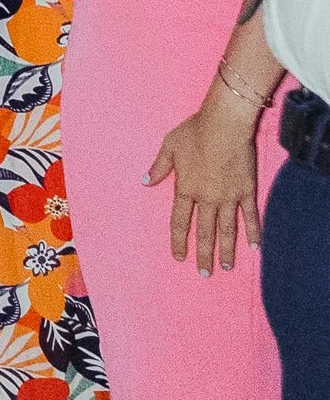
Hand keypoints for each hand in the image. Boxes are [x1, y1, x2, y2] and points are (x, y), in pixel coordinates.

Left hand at [147, 83, 265, 273]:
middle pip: (204, 232)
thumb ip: (158, 166)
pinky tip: (254, 247)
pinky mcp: (247, 191)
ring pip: (227, 230)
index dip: (179, 241)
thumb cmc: (194, 131)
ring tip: (226, 267)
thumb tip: (144, 181)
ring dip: (226, 250)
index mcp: (186, 189)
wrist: (225, 124)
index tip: (179, 257)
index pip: (180, 222)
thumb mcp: (170, 146)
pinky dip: (252, 232)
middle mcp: (206, 198)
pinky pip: (250, 216)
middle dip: (203, 255)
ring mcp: (228, 197)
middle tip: (205, 275)